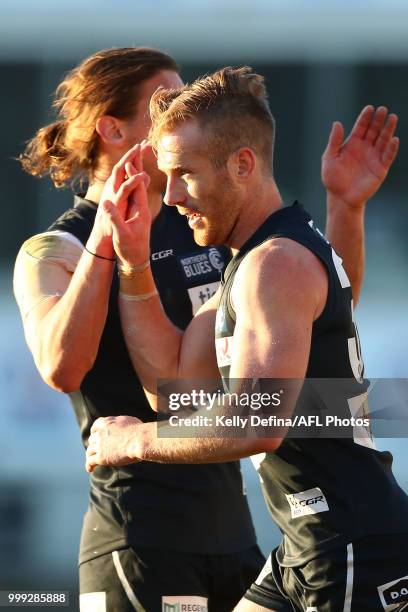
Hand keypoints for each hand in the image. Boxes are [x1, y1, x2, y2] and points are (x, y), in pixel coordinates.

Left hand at [85, 415, 142, 471]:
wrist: (139, 440)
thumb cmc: (139, 431)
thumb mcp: (129, 421)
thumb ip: (122, 424)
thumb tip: (126, 427)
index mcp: (107, 422)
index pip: (95, 426)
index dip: (95, 432)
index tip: (96, 436)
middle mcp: (100, 433)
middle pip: (92, 439)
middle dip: (94, 444)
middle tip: (98, 450)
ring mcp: (99, 445)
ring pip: (90, 451)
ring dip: (91, 455)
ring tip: (92, 460)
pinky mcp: (101, 457)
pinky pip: (90, 461)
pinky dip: (89, 465)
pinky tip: (90, 469)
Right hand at [100, 143, 151, 265]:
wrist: (136, 261)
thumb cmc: (129, 249)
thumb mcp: (121, 234)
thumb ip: (114, 218)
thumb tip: (106, 203)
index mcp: (141, 211)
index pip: (138, 188)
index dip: (134, 173)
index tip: (130, 159)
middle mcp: (142, 208)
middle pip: (141, 182)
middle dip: (139, 165)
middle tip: (140, 148)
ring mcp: (140, 210)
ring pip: (139, 186)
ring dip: (137, 171)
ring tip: (136, 156)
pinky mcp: (137, 214)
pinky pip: (136, 193)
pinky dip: (134, 181)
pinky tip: (132, 177)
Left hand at [322, 106, 398, 207]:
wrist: (341, 197)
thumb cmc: (333, 178)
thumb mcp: (329, 158)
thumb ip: (334, 141)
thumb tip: (337, 123)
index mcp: (353, 144)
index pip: (361, 127)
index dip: (365, 118)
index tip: (369, 108)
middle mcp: (365, 148)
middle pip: (374, 130)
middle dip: (378, 120)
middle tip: (382, 109)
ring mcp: (374, 157)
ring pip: (383, 140)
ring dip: (388, 130)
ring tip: (392, 118)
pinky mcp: (380, 169)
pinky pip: (387, 156)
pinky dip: (391, 148)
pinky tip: (394, 139)